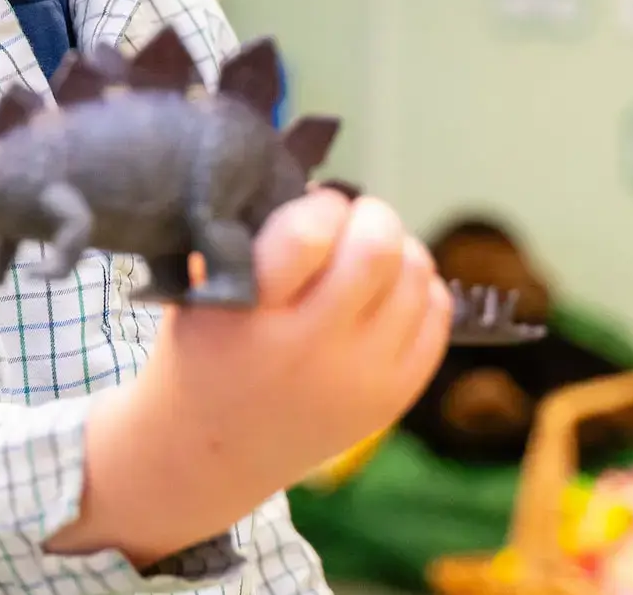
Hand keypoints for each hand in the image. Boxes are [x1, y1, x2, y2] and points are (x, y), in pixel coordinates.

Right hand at [146, 190, 450, 490]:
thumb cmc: (203, 351)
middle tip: (350, 218)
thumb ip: (243, 237)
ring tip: (367, 253)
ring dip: (398, 248)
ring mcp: (359, 377)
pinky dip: (418, 288)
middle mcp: (311, 351)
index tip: (311, 206)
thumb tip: (308, 180)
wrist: (212, 452)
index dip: (320, 205)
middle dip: (370, 215)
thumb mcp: (197, 290)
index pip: (309, 235)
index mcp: (250, 318)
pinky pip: (435, 318)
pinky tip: (387, 290)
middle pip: (378, 250)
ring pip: (417, 276)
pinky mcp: (392, 398)